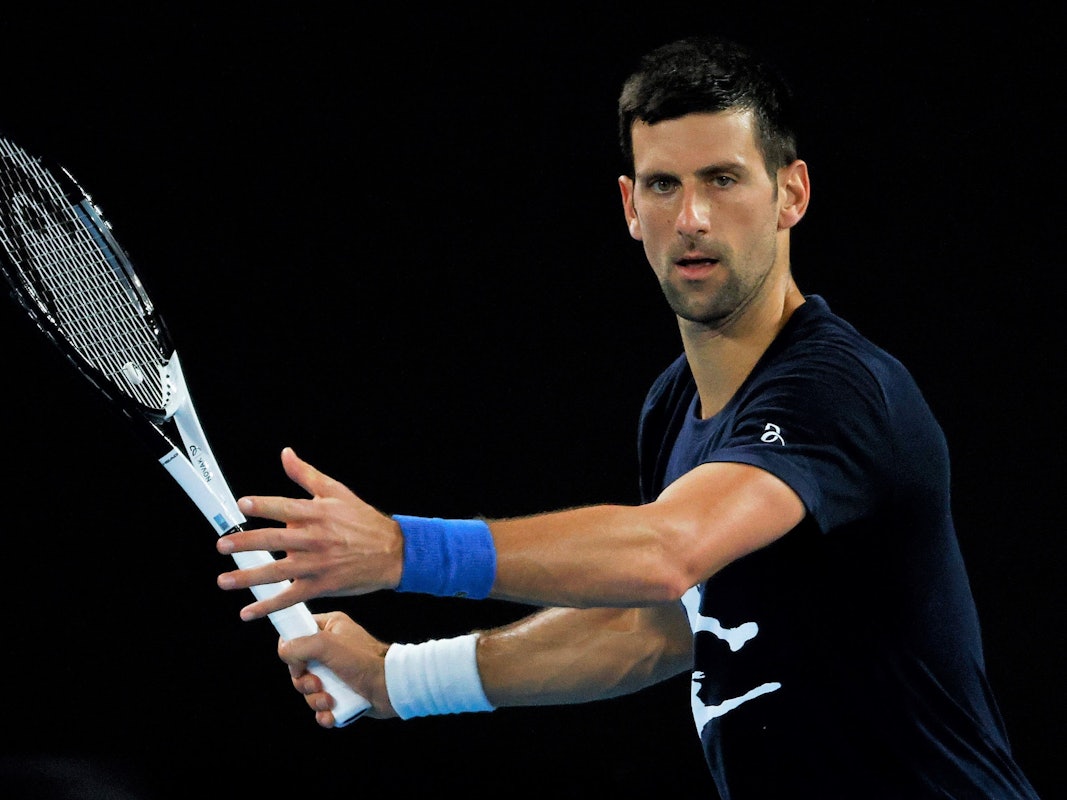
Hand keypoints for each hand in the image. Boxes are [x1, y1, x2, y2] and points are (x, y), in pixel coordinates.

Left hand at [216, 447, 403, 619]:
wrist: (393, 552)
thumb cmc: (363, 521)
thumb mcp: (337, 492)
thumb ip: (306, 475)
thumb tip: (285, 454)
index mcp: (317, 514)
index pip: (285, 507)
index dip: (263, 505)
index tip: (243, 505)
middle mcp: (315, 539)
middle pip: (275, 541)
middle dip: (246, 543)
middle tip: (222, 545)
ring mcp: (317, 564)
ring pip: (277, 572)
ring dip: (248, 578)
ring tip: (224, 580)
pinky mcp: (321, 585)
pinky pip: (290, 597)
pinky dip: (268, 606)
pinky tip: (248, 612)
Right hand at [279, 611, 396, 727]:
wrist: (391, 687)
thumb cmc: (363, 661)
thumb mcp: (326, 645)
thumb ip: (299, 645)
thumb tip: (284, 652)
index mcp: (329, 628)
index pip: (298, 633)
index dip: (292, 650)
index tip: (299, 662)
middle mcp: (331, 649)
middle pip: (299, 667)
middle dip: (304, 682)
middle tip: (317, 684)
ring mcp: (337, 673)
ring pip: (309, 690)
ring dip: (315, 700)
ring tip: (330, 701)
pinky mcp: (342, 694)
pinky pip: (322, 707)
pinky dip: (324, 714)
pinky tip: (332, 714)